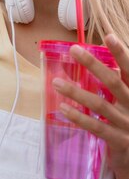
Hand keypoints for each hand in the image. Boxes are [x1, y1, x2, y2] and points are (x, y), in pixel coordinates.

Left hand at [53, 34, 128, 171]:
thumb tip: (93, 58)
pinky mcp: (120, 141)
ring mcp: (127, 124)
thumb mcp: (127, 100)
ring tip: (56, 82)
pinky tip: (63, 108)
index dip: (121, 53)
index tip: (109, 36)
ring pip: (100, 104)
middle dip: (93, 64)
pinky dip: (79, 117)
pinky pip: (96, 127)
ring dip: (76, 92)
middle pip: (113, 82)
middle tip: (74, 49)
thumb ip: (116, 83)